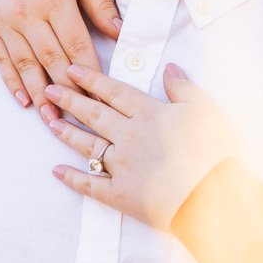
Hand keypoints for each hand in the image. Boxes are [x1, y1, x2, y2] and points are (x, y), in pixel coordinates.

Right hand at [0, 0, 121, 112]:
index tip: (101, 96)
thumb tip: (120, 34)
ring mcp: (3, 19)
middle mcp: (25, 12)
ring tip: (52, 119)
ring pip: (24, 63)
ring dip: (39, 93)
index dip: (89, 73)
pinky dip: (11, 81)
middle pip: (50, 59)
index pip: (76, 44)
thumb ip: (101, 3)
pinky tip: (24, 100)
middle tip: (79, 119)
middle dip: (66, 92)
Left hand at [45, 64, 239, 229]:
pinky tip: (56, 171)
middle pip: (94, 114)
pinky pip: (91, 185)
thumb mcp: (205, 111)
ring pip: (88, 145)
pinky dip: (72, 178)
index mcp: (148, 114)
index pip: (114, 92)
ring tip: (50, 123)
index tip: (71, 70)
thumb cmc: (213, 151)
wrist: (211, 195)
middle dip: (70, 100)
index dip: (92, 80)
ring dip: (67, 133)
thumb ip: (184, 88)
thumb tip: (169, 68)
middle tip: (49, 90)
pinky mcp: (120, 194)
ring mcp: (121, 166)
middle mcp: (128, 136)